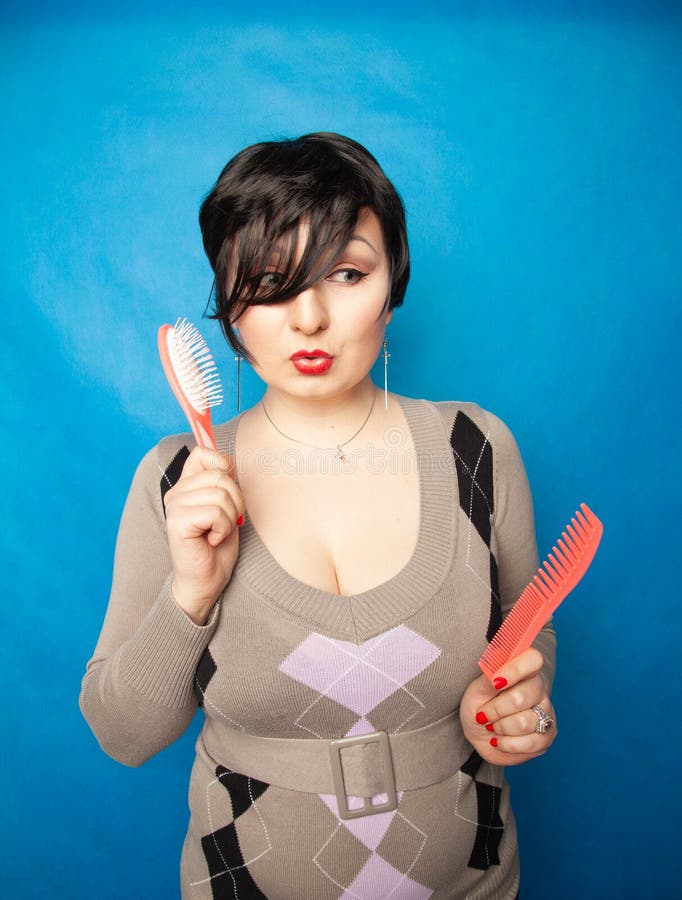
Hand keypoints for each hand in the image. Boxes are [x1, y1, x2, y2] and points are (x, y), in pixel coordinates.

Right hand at [163, 447, 244, 624]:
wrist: (206, 580)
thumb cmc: (217, 547)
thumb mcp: (225, 507)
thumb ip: (222, 484)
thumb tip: (229, 463)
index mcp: (186, 485)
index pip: (202, 453)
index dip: (223, 464)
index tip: (228, 488)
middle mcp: (176, 492)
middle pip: (220, 476)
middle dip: (235, 500)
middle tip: (227, 521)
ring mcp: (174, 507)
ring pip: (220, 494)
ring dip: (229, 518)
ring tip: (218, 532)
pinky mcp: (177, 522)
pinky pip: (215, 512)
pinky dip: (222, 529)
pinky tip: (211, 540)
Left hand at [460, 648, 556, 765]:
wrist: (480, 734)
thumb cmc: (480, 706)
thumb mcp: (477, 690)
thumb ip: (489, 678)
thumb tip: (496, 674)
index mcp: (524, 671)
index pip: (533, 659)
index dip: (515, 669)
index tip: (496, 682)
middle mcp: (539, 690)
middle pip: (523, 696)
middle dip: (496, 709)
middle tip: (484, 714)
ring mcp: (546, 714)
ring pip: (525, 722)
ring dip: (500, 727)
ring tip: (493, 726)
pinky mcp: (547, 737)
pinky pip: (530, 742)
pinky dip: (507, 744)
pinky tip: (500, 740)